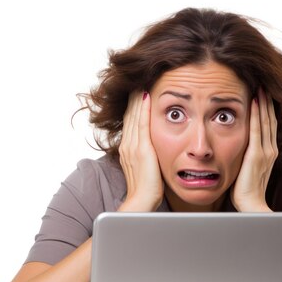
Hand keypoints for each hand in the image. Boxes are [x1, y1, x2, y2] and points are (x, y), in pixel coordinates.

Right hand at [117, 91, 163, 211]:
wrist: (141, 202)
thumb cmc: (147, 190)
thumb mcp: (145, 169)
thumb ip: (147, 157)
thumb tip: (154, 152)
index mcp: (128, 149)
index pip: (130, 121)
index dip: (133, 106)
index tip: (137, 91)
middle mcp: (127, 145)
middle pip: (129, 114)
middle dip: (133, 97)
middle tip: (137, 80)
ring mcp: (133, 146)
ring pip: (134, 115)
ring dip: (137, 97)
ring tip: (141, 81)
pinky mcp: (142, 149)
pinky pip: (141, 124)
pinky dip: (143, 109)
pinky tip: (146, 96)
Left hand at [230, 88, 277, 211]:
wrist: (252, 205)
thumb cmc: (245, 192)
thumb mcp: (246, 170)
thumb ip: (245, 158)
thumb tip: (235, 150)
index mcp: (269, 153)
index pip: (269, 126)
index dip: (266, 110)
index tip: (262, 95)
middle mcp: (270, 150)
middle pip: (270, 119)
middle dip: (267, 101)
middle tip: (263, 84)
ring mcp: (266, 151)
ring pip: (266, 121)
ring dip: (263, 103)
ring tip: (260, 87)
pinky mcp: (257, 154)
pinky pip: (257, 129)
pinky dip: (257, 114)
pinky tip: (254, 102)